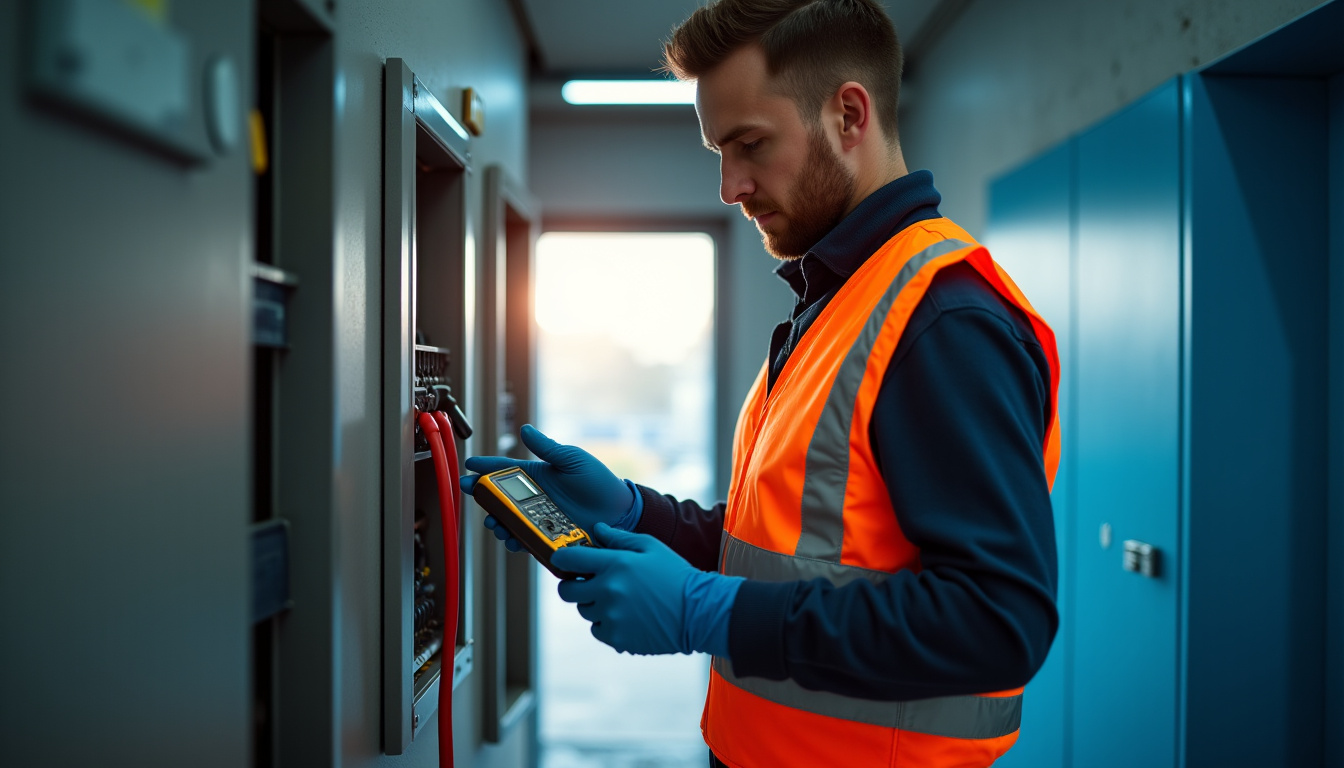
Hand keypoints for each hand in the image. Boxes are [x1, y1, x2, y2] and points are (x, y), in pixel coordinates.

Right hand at [461, 425, 637, 550]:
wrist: (620, 512)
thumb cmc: (599, 482)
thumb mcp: (573, 460)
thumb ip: (548, 448)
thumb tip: (525, 429)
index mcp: (538, 476)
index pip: (505, 470)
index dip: (485, 468)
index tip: (468, 466)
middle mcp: (534, 499)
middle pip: (501, 500)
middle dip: (485, 500)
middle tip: (479, 499)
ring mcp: (539, 519)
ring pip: (509, 522)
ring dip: (498, 523)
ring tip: (496, 524)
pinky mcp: (547, 537)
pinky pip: (526, 540)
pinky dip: (516, 541)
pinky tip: (512, 539)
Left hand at [551, 523, 704, 655]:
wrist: (699, 612)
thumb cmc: (675, 575)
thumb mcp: (651, 547)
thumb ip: (619, 538)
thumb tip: (596, 530)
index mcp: (615, 564)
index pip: (569, 560)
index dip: (562, 559)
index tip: (564, 560)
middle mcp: (608, 592)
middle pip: (567, 591)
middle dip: (573, 585)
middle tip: (588, 582)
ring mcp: (611, 617)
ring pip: (584, 611)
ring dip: (594, 604)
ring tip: (621, 599)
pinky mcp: (617, 638)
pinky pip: (598, 630)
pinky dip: (606, 624)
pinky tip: (628, 616)